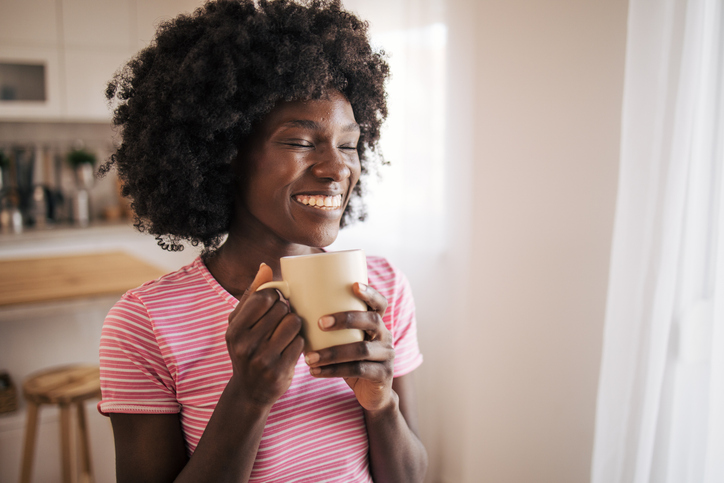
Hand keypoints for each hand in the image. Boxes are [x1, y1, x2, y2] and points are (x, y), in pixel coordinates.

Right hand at [225, 264, 304, 408]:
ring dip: (296, 325)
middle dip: (286, 310)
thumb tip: (265, 267)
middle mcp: (245, 344)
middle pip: (282, 309)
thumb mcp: (240, 324)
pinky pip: (301, 342)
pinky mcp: (279, 371)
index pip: (265, 297)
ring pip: (294, 323)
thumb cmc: (246, 349)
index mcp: (234, 329)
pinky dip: (300, 342)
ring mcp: (262, 359)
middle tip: (283, 318)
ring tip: (289, 330)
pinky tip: (292, 347)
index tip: (276, 303)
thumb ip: (253, 295)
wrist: (249, 391)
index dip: (276, 296)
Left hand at [304, 282, 394, 411]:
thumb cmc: (351, 360)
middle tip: (320, 323)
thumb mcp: (346, 341)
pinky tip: (315, 371)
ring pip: (361, 350)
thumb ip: (332, 326)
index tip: (353, 286)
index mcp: (377, 323)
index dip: (370, 293)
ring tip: (309, 357)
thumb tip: (294, 305)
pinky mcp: (382, 375)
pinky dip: (333, 371)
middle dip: (345, 319)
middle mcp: (386, 336)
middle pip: (372, 321)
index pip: (380, 303)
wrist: (371, 393)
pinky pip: (357, 370)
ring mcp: (386, 355)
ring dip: (332, 353)